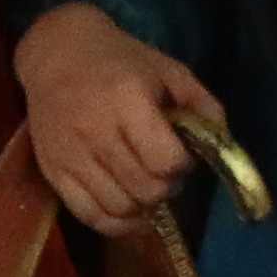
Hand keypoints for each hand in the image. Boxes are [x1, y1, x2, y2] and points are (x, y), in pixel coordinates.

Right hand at [18, 2, 231, 229]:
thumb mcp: (170, 70)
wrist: (57, 54)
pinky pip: (90, 216)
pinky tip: (130, 210)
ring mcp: (70, 155)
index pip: (165, 161)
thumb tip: (224, 148)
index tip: (181, 153)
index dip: (182, 164)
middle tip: (165, 172)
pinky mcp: (52, 172)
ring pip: (120, 208)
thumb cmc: (121, 60)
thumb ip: (203, 107)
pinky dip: (117, 223)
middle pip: (146, 189)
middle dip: (167, 187)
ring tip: (147, 186)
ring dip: (144, 206)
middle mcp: (95, 131)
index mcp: (127, 100)